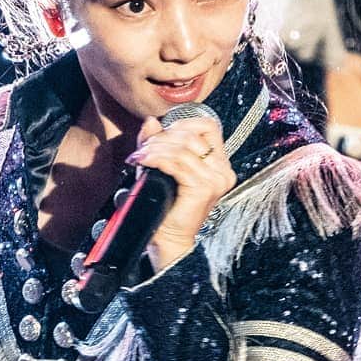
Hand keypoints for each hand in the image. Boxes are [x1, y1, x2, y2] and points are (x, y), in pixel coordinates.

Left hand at [129, 112, 236, 271]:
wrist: (169, 239)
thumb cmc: (167, 208)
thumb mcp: (162, 168)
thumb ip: (158, 144)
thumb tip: (151, 122)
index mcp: (218, 164)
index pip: (208, 127)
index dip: (182, 123)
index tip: (161, 132)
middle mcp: (221, 171)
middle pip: (192, 135)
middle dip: (162, 137)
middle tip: (143, 147)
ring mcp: (214, 180)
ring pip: (182, 148)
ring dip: (155, 149)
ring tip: (139, 156)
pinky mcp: (202, 188)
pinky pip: (177, 164)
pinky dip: (157, 159)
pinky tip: (144, 162)